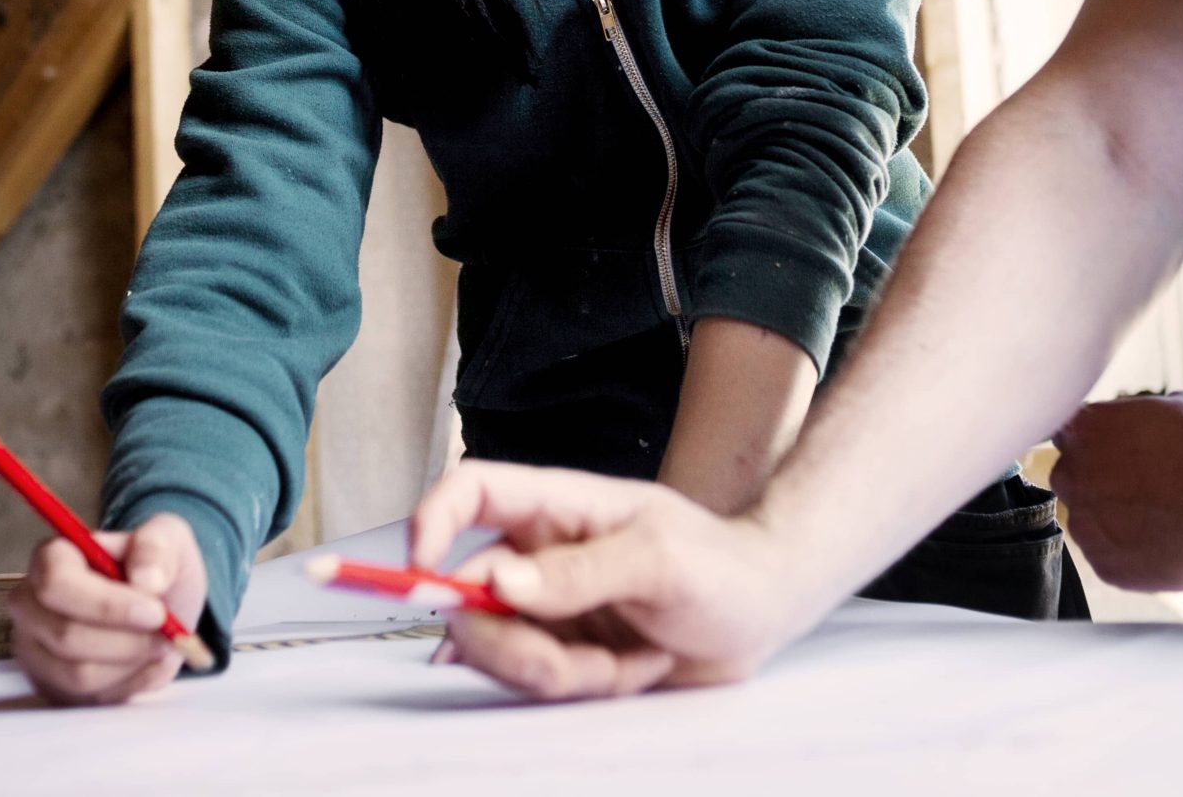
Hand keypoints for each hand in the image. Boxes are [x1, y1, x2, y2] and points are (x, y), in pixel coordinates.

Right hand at [5, 513, 207, 704]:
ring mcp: (36, 650)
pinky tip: (147, 662)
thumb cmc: (154, 569)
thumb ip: (158, 547)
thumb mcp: (168, 538)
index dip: (107, 604)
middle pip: (66, 635)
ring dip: (132, 663)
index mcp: (50, 559)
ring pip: (79, 674)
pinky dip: (131, 683)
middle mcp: (31, 606)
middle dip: (128, 640)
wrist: (159, 607)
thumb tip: (146, 580)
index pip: (57, 584)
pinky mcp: (52, 686)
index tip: (155, 612)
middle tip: (169, 634)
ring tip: (161, 644)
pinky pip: (91, 699)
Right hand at [408, 461, 803, 699]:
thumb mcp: (659, 559)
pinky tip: (633, 669)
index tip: (421, 569)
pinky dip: (585, 690)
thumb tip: (501, 580)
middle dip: (514, 645)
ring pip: (502, 652)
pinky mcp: (562, 653)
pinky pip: (538, 684)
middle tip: (568, 668)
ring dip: (562, 673)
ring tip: (629, 659)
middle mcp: (539, 556)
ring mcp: (548, 608)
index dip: (432, 522)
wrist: (761, 613)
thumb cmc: (721, 565)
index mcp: (556, 507)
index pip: (471, 493)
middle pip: (470, 599)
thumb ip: (581, 571)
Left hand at [1052, 391, 1182, 593]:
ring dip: (1115, 521)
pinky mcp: (1105, 566)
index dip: (1100, 445)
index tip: (1123, 454)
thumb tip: (1163, 413)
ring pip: (1090, 523)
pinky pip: (1111, 559)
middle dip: (1100, 483)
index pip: (1072, 436)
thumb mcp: (1182, 406)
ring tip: (1163, 519)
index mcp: (1083, 430)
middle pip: (1073, 479)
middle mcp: (1072, 477)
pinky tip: (1165, 544)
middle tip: (1144, 487)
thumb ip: (1150, 413)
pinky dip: (1132, 555)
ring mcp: (1086, 526)